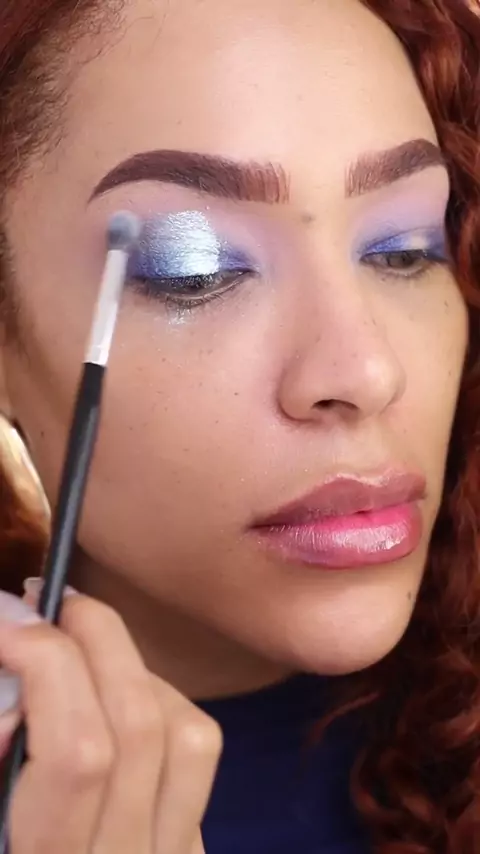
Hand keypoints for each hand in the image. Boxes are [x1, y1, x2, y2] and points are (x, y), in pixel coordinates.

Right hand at [0, 588, 222, 852]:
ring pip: (185, 736)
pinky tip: (116, 698)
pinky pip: (194, 758)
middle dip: (95, 639)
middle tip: (51, 603)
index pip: (79, 754)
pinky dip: (159, 704)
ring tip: (80, 649)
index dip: (46, 665)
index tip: (9, 622)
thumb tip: (18, 698)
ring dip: (131, 669)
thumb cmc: (17, 841)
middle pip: (142, 725)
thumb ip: (0, 758)